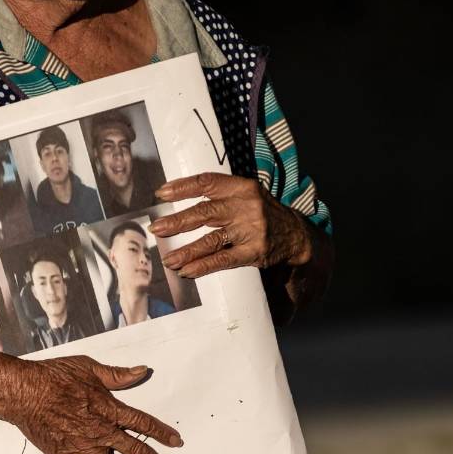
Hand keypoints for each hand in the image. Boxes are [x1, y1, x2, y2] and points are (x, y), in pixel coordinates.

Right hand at [3, 356, 182, 453]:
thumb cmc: (55, 377)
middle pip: (135, 451)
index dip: (161, 433)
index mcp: (109, 409)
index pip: (142, 423)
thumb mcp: (89, 368)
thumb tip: (142, 371)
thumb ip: (118, 375)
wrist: (24, 393)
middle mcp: (101, 432)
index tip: (176, 443)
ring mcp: (83, 448)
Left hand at [151, 173, 312, 278]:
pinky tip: (186, 271)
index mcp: (242, 187)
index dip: (183, 187)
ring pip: (211, 239)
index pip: (208, 182)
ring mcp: (251, 230)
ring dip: (186, 251)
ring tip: (168, 259)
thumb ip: (219, 195)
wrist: (295, 235)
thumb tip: (177, 196)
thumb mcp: (246, 195)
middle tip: (156, 229)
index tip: (161, 193)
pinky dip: (203, 266)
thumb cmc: (262, 213)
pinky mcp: (254, 252)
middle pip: (205, 212)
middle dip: (177, 221)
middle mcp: (246, 206)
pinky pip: (223, 260)